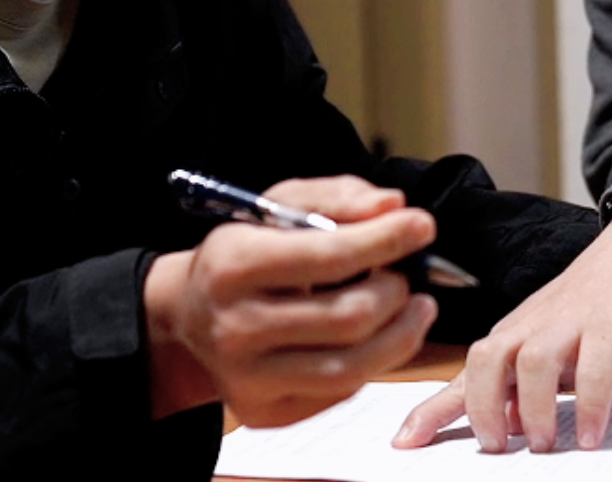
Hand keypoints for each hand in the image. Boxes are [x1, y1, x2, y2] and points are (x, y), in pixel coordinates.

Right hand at [143, 175, 439, 427]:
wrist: (190, 318)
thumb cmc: (243, 255)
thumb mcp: (277, 208)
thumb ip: (337, 197)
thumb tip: (392, 206)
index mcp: (233, 263)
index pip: (328, 256)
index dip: (385, 240)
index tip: (421, 227)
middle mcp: (236, 325)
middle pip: (348, 317)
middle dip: (396, 291)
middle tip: (406, 277)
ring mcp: (249, 377)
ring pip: (352, 368)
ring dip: (401, 334)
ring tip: (415, 309)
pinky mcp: (266, 412)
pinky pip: (340, 394)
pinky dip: (373, 364)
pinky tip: (378, 339)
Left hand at [394, 219, 611, 453]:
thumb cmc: (592, 299)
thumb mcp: (550, 342)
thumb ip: (524, 383)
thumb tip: (507, 425)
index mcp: (514, 332)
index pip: (466, 373)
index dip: (434, 408)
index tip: (406, 440)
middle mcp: (533, 325)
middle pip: (487, 360)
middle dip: (482, 406)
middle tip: (493, 446)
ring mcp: (569, 322)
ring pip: (533, 362)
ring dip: (533, 408)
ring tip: (542, 444)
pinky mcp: (609, 323)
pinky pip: (595, 365)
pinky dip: (590, 403)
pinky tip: (590, 434)